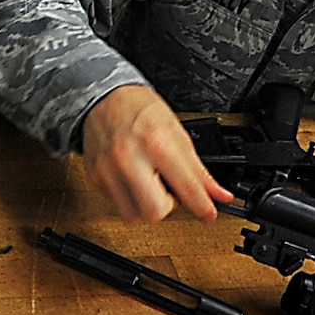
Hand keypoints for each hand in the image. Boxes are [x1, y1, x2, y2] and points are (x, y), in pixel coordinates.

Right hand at [79, 84, 232, 223]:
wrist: (103, 97)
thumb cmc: (140, 109)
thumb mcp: (177, 132)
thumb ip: (198, 168)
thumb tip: (219, 194)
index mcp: (156, 143)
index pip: (186, 188)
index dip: (203, 207)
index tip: (209, 214)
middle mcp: (129, 159)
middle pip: (154, 212)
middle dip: (168, 208)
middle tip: (171, 194)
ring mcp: (109, 170)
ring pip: (133, 216)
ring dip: (146, 208)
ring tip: (151, 190)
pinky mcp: (95, 177)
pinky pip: (117, 204)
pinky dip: (130, 199)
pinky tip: (134, 182)